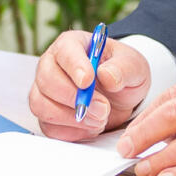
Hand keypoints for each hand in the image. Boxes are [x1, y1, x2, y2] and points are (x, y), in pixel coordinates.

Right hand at [29, 29, 150, 140]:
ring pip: (41, 105)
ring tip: (100, 118)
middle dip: (74, 98)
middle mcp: (52, 65)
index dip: (75, 67)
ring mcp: (45, 91)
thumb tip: (106, 75)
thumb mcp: (133, 66)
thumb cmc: (122, 74)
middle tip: (102, 108)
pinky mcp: (47, 115)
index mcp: (72, 44)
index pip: (65, 51)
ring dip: (72, 117)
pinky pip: (48, 126)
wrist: (120, 97)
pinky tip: (90, 126)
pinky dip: (71, 131)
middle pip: (47, 80)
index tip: (88, 82)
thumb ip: (123, 69)